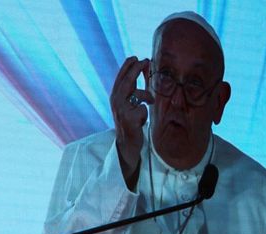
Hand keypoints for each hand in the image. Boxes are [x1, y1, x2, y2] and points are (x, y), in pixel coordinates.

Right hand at [110, 56, 152, 188]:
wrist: (127, 143)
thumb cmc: (131, 121)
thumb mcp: (130, 103)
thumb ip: (134, 88)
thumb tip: (143, 68)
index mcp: (115, 96)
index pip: (120, 77)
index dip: (128, 66)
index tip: (137, 57)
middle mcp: (115, 101)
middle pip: (127, 81)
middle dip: (136, 69)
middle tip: (145, 61)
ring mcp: (121, 110)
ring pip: (137, 94)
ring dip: (147, 96)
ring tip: (151, 101)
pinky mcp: (129, 119)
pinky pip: (143, 109)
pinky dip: (145, 114)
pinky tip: (141, 121)